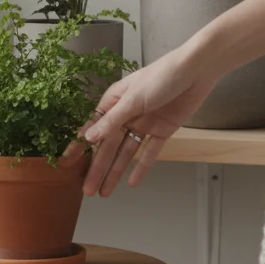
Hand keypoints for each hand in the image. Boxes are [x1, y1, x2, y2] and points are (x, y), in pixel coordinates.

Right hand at [79, 46, 218, 196]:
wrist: (196, 72)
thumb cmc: (162, 76)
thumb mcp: (133, 99)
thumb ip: (111, 120)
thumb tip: (89, 138)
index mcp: (114, 101)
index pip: (93, 128)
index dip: (80, 147)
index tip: (68, 164)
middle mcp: (126, 114)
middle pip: (108, 146)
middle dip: (97, 168)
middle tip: (87, 190)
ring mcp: (144, 123)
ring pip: (126, 153)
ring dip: (115, 171)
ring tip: (105, 192)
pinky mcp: (162, 130)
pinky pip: (149, 152)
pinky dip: (141, 167)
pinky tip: (132, 182)